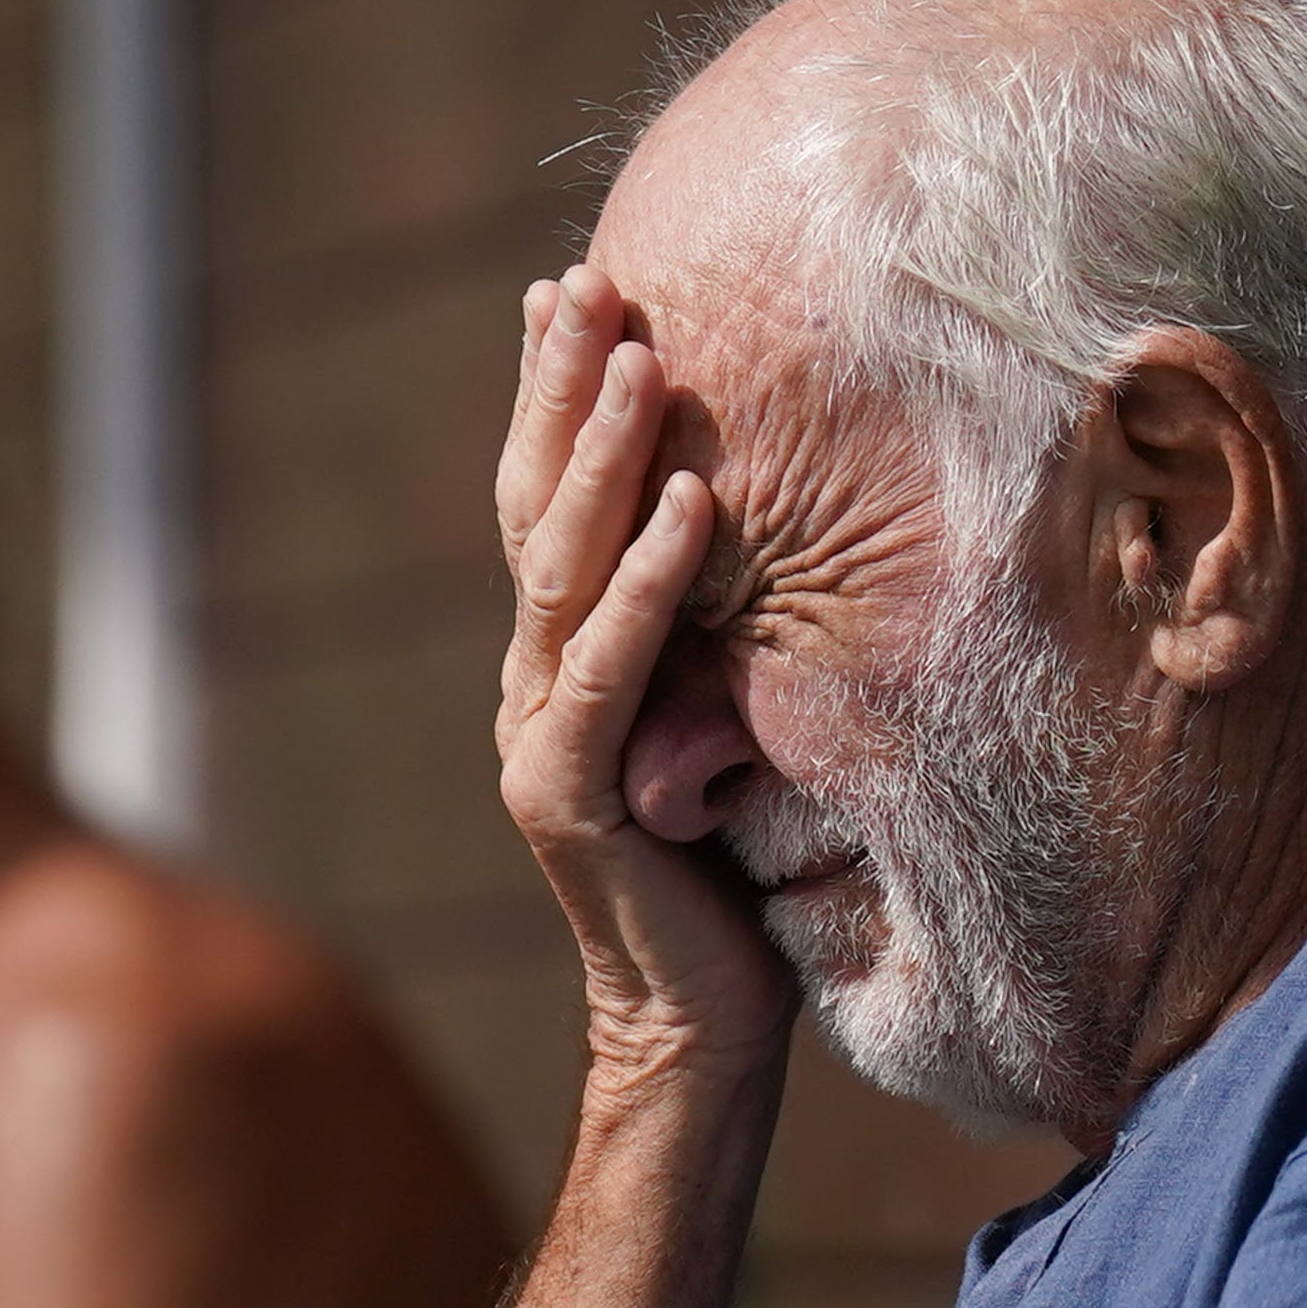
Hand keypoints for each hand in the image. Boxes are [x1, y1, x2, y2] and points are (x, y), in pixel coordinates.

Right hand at [495, 268, 797, 1077]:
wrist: (700, 1026)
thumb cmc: (737, 873)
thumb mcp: (730, 714)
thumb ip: (716, 631)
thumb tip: (772, 509)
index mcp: (563, 660)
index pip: (548, 503)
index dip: (554, 398)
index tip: (573, 289)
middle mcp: (534, 684)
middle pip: (534, 510)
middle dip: (560, 390)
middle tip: (588, 281)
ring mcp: (539, 737)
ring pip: (558, 572)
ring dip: (603, 458)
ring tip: (641, 359)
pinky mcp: (570, 797)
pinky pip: (606, 671)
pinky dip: (646, 586)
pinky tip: (689, 506)